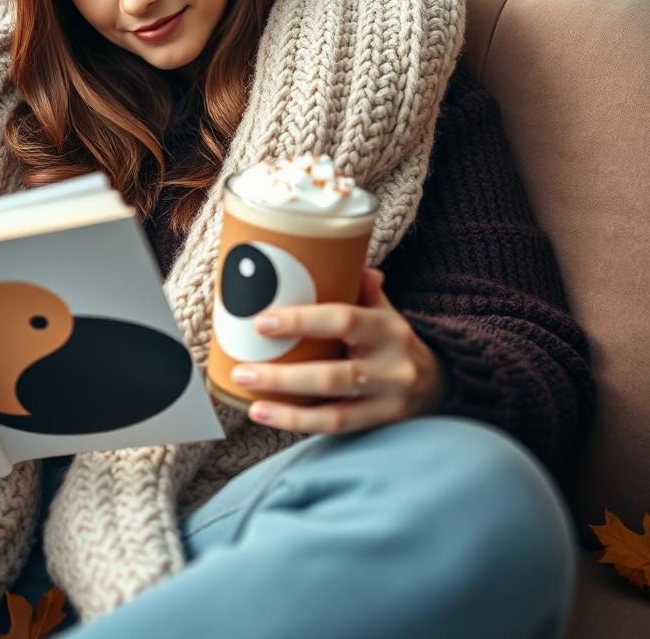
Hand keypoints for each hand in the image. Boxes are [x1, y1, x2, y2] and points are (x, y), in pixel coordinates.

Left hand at [231, 267, 445, 434]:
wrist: (439, 382)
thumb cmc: (393, 339)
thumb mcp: (383, 308)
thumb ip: (358, 287)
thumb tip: (333, 253)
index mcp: (388, 329)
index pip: (343, 320)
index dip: (302, 321)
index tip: (261, 322)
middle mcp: (392, 368)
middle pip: (334, 375)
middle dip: (283, 376)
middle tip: (243, 369)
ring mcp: (388, 402)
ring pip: (335, 412)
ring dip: (286, 408)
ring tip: (249, 401)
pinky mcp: (380, 426)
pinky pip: (336, 428)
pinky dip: (298, 423)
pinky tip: (266, 415)